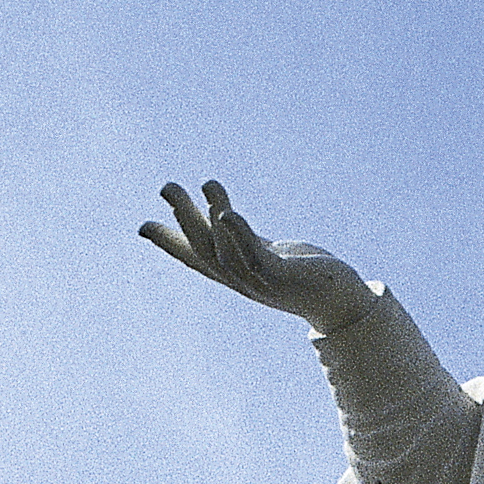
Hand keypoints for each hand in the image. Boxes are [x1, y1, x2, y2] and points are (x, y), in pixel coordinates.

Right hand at [140, 180, 371, 336]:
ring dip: (212, 216)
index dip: (170, 243)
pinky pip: (254, 255)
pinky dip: (239, 234)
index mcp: (235, 273)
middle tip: (167, 186)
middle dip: (184, 219)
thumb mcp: (265, 252)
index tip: (143, 227)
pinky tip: (228, 213)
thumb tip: (219, 217)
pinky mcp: (281, 277)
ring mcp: (260, 281)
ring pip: (226, 251)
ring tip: (208, 184)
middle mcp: (242, 281)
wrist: (340, 300)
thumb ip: (241, 238)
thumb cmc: (302, 275)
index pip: (196, 259)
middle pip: (205, 252)